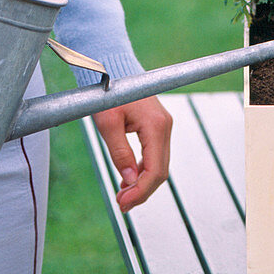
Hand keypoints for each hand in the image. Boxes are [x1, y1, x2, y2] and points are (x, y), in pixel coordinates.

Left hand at [93, 96, 172, 212]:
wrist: (115, 70)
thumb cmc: (109, 93)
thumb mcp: (108, 123)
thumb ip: (120, 153)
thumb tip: (130, 180)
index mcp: (156, 125)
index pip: (155, 170)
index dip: (140, 191)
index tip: (123, 202)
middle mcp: (165, 126)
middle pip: (160, 171)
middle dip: (141, 191)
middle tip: (121, 203)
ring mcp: (163, 127)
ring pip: (159, 165)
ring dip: (143, 183)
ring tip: (122, 194)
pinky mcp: (158, 127)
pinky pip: (155, 155)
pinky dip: (144, 170)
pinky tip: (129, 179)